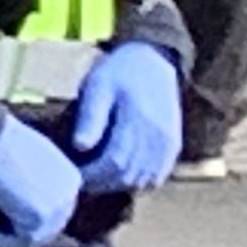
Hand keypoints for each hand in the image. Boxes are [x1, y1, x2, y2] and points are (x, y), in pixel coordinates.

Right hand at [0, 116, 82, 246]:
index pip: (54, 208)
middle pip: (48, 226)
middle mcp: (69, 195)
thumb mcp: (29, 156)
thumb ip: (36, 176)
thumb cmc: (1, 140)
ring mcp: (57, 209)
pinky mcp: (39, 220)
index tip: (3, 214)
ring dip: (6, 237)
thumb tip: (23, 195)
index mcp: (71, 178)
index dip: (27, 215)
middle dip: (19, 229)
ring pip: (34, 236)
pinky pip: (20, 241)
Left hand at [67, 42, 182, 194]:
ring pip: (143, 181)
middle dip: (102, 184)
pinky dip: (138, 182)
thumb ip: (90, 117)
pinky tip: (121, 177)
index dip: (92, 175)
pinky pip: (157, 176)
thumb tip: (80, 147)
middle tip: (82, 181)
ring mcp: (168, 143)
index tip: (74, 176)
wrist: (153, 60)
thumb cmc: (119, 72)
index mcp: (137, 120)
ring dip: (119, 185)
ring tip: (99, 179)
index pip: (114, 162)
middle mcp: (157, 136)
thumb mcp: (98, 86)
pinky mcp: (173, 146)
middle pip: (128, 176)